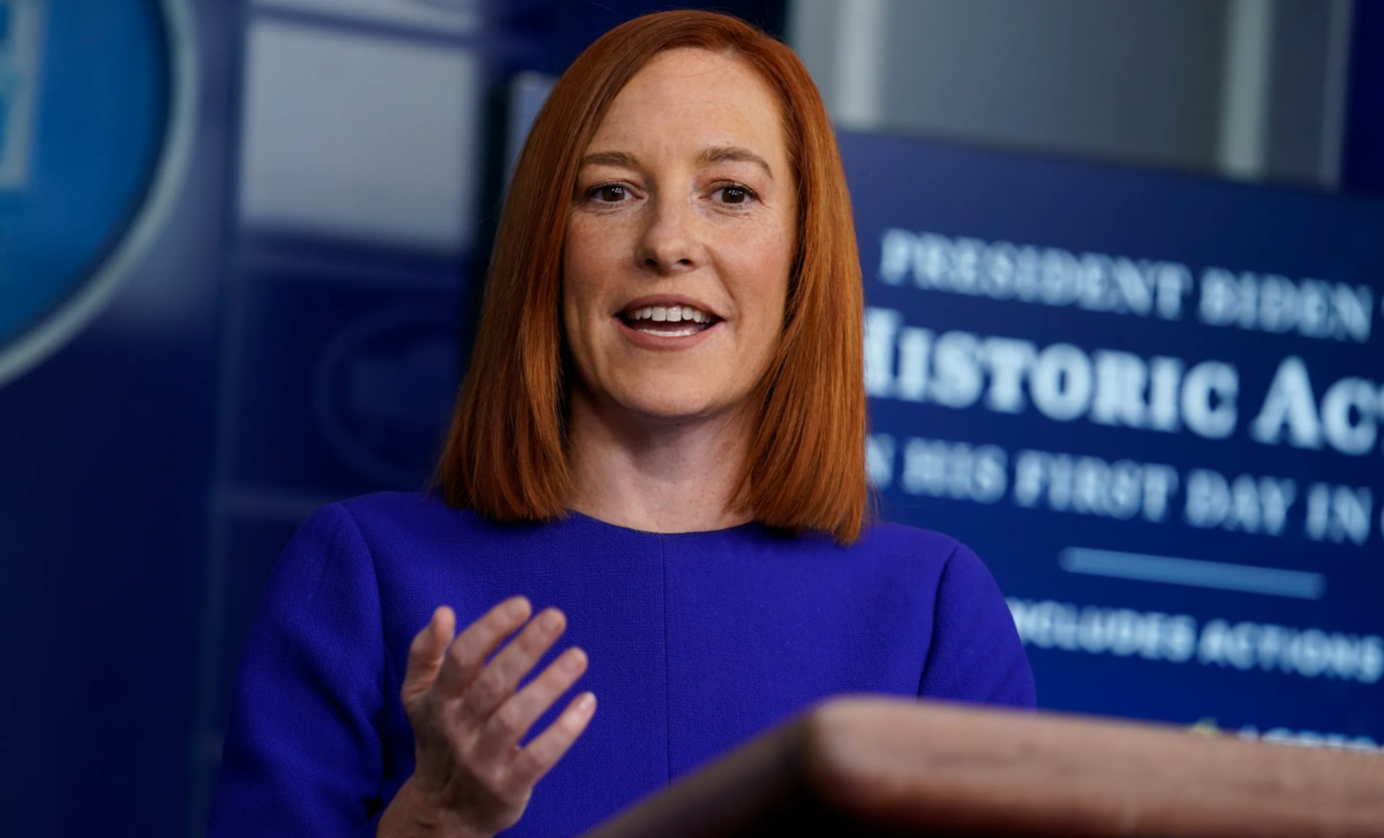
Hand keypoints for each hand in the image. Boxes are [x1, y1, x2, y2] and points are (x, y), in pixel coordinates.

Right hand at [378, 598, 595, 837]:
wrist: (441, 811)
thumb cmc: (440, 737)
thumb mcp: (419, 696)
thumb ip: (426, 652)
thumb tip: (442, 612)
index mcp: (438, 701)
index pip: (462, 658)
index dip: (490, 628)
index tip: (522, 604)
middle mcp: (457, 728)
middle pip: (492, 684)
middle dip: (525, 648)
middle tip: (556, 617)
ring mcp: (482, 760)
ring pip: (515, 719)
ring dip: (548, 685)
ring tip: (578, 656)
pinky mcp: (507, 786)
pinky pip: (538, 758)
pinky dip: (563, 731)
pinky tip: (587, 702)